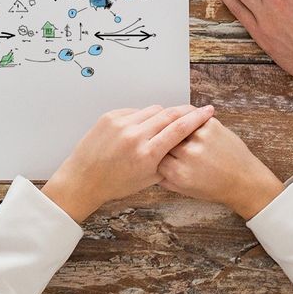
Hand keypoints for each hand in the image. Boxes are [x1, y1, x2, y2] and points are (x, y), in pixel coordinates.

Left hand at [41, 103, 216, 223]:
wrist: (84, 178)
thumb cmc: (116, 183)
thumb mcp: (149, 179)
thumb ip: (168, 160)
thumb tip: (183, 143)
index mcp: (148, 154)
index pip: (179, 129)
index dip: (196, 118)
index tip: (207, 111)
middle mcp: (135, 136)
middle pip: (168, 114)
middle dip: (184, 111)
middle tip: (193, 111)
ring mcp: (121, 124)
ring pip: (152, 110)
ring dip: (163, 114)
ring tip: (166, 123)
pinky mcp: (110, 117)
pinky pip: (135, 111)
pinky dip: (143, 117)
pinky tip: (143, 126)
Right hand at [156, 117, 285, 219]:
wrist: (245, 181)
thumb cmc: (215, 188)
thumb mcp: (185, 190)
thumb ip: (163, 179)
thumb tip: (148, 164)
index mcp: (178, 173)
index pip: (153, 154)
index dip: (153, 151)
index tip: (154, 149)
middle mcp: (188, 154)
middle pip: (163, 137)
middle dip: (162, 136)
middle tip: (160, 133)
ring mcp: (200, 138)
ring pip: (175, 124)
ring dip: (173, 123)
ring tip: (172, 124)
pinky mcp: (211, 126)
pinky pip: (192, 116)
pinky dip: (189, 116)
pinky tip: (189, 119)